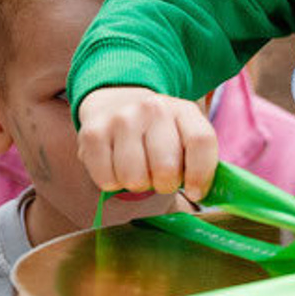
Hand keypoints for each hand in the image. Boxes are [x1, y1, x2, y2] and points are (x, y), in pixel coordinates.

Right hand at [76, 86, 217, 200]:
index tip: (195, 192)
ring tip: (138, 169)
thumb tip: (200, 194)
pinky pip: (107, 179)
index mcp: (183, 109)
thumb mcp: (183, 134)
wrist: (115, 102)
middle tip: (160, 178)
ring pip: (135, 178)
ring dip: (137, 184)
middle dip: (165, 185)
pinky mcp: (93, 133)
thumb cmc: (157, 131)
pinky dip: (112, 182)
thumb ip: (198, 159)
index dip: (201, 175)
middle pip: (166, 168)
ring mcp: (121, 119)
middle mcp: (153, 109)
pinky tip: (116, 166)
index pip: (201, 141)